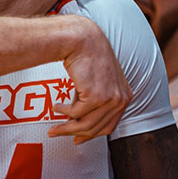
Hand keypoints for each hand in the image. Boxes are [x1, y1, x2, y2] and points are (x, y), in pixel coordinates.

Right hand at [51, 21, 131, 142]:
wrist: (82, 40)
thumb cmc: (88, 56)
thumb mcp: (97, 81)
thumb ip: (93, 100)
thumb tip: (76, 119)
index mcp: (124, 96)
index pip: (109, 125)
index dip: (91, 134)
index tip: (78, 138)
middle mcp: (121, 100)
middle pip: (96, 128)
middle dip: (75, 134)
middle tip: (58, 133)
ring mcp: (110, 99)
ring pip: (85, 125)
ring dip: (66, 128)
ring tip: (53, 127)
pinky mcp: (95, 96)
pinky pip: (75, 113)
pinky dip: (63, 111)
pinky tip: (56, 106)